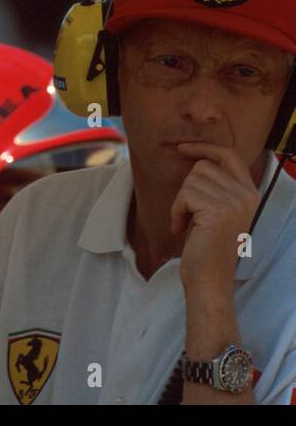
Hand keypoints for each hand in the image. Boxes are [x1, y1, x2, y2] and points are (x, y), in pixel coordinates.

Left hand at [171, 143, 258, 294]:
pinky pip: (183, 197)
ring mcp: (234, 202)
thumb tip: (195, 158)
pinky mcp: (218, 211)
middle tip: (190, 214)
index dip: (205, 148)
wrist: (209, 277)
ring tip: (189, 224)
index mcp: (249, 192)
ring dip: (180, 203)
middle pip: (202, 167)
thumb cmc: (206, 244)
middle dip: (187, 189)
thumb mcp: (217, 209)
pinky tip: (182, 230)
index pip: (229, 155)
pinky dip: (176, 212)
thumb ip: (216, 186)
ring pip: (190, 181)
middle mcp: (246, 195)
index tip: (183, 148)